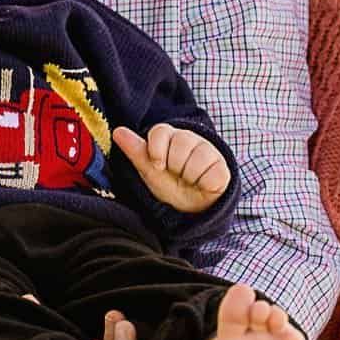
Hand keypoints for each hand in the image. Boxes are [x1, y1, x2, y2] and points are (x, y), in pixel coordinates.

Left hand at [113, 124, 230, 213]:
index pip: (161, 131)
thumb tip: (117, 131)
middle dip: (175, 166)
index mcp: (170, 137)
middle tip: (178, 175)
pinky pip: (211, 171)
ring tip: (190, 180)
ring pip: (195, 158)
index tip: (159, 165)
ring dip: (189, 176)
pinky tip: (203, 183)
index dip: (157, 151)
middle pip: (180, 144)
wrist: (191, 208)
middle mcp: (190, 138)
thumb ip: (136, 151)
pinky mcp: (221, 164)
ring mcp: (208, 149)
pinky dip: (204, 183)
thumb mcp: (149, 171)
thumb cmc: (169, 186)